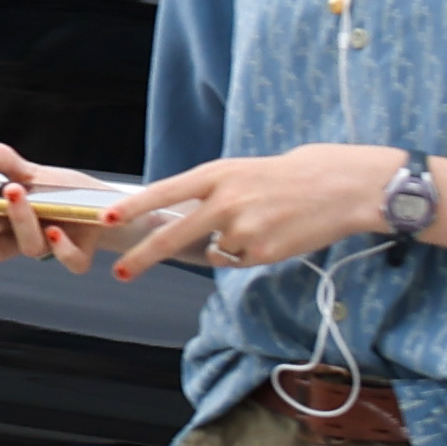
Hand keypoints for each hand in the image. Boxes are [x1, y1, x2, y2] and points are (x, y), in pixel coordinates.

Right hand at [0, 138, 111, 272]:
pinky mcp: (79, 254)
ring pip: (26, 249)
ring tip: (16, 192)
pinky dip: (62, 249)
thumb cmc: (61, 193)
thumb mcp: (28, 170)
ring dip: (19, 220)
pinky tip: (55, 229)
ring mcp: (47, 248)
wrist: (108, 207)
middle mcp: (17, 240)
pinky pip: (69, 261)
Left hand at [100, 145, 417, 281]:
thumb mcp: (244, 171)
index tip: (104, 217)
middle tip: (121, 274)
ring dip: (229, 244)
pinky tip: (275, 234)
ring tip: (264, 221)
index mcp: (218, 174)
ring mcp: (242, 229)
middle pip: (173, 234)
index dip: (133, 207)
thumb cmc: (293, 175)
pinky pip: (239, 260)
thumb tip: (182, 219)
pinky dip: (250, 253)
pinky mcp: (261, 253)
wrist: (342, 187)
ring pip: (215, 250)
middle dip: (144, 257)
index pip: (165, 191)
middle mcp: (225, 201)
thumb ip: (212, 192)